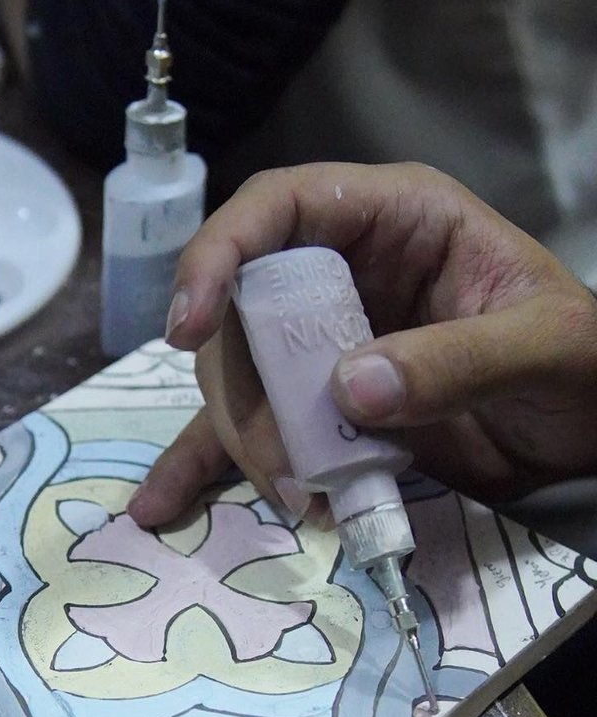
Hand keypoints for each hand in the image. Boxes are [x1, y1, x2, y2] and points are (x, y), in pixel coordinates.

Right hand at [127, 162, 596, 527]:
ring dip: (245, 442)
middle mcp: (342, 275)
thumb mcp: (542, 348)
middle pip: (242, 311)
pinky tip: (161, 508)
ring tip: (298, 497)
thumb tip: (346, 390)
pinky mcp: (319, 412)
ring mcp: (322, 346)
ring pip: (237, 379)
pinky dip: (208, 469)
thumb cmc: (581, 365)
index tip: (190, 325)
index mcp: (393, 222)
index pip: (280, 209)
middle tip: (286, 464)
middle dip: (245, 391)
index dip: (220, 256)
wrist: (586, 428)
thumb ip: (456, 360)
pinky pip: (249, 433)